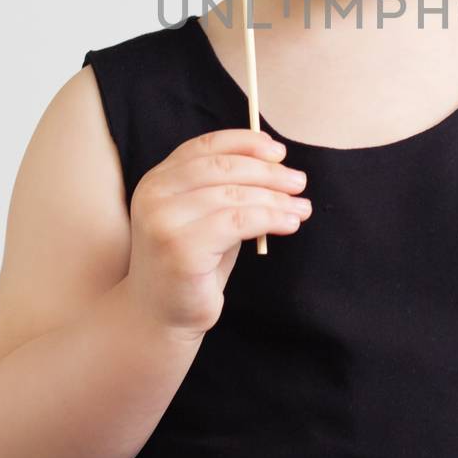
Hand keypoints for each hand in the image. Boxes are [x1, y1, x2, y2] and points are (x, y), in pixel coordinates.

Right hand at [126, 127, 310, 336]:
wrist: (159, 315)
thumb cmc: (191, 264)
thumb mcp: (206, 217)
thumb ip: (227, 189)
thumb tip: (276, 165)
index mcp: (158, 180)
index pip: (205, 146)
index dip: (245, 143)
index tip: (278, 151)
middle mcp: (155, 195)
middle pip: (222, 168)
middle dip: (268, 172)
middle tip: (298, 181)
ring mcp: (165, 221)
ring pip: (234, 196)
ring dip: (276, 199)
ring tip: (301, 207)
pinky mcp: (182, 248)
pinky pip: (238, 222)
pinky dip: (270, 219)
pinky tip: (289, 224)